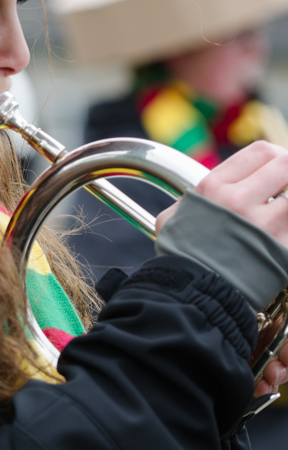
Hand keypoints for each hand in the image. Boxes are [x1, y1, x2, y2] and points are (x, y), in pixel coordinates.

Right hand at [156, 141, 287, 396]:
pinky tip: (284, 230)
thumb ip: (192, 199)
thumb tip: (205, 193)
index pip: (260, 151)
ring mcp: (261, 225)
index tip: (278, 168)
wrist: (191, 297)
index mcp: (213, 187)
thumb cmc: (181, 259)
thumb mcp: (173, 219)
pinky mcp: (279, 250)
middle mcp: (238, 200)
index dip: (276, 156)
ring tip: (283, 212)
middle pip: (285, 164)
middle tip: (285, 189)